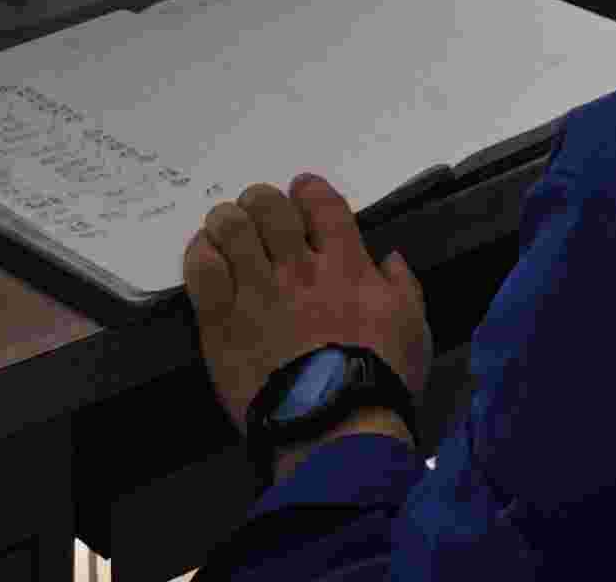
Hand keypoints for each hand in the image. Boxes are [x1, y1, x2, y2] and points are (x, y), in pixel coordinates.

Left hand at [186, 173, 434, 435]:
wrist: (333, 427)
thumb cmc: (380, 379)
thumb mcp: (414, 327)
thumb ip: (402, 285)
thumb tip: (388, 258)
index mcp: (345, 265)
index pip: (321, 202)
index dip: (308, 188)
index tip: (301, 192)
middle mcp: (297, 269)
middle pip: (268, 206)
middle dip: (262, 201)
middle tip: (261, 215)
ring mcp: (255, 293)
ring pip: (230, 228)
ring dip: (228, 222)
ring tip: (229, 232)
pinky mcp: (221, 324)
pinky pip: (201, 270)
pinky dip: (201, 254)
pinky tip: (208, 259)